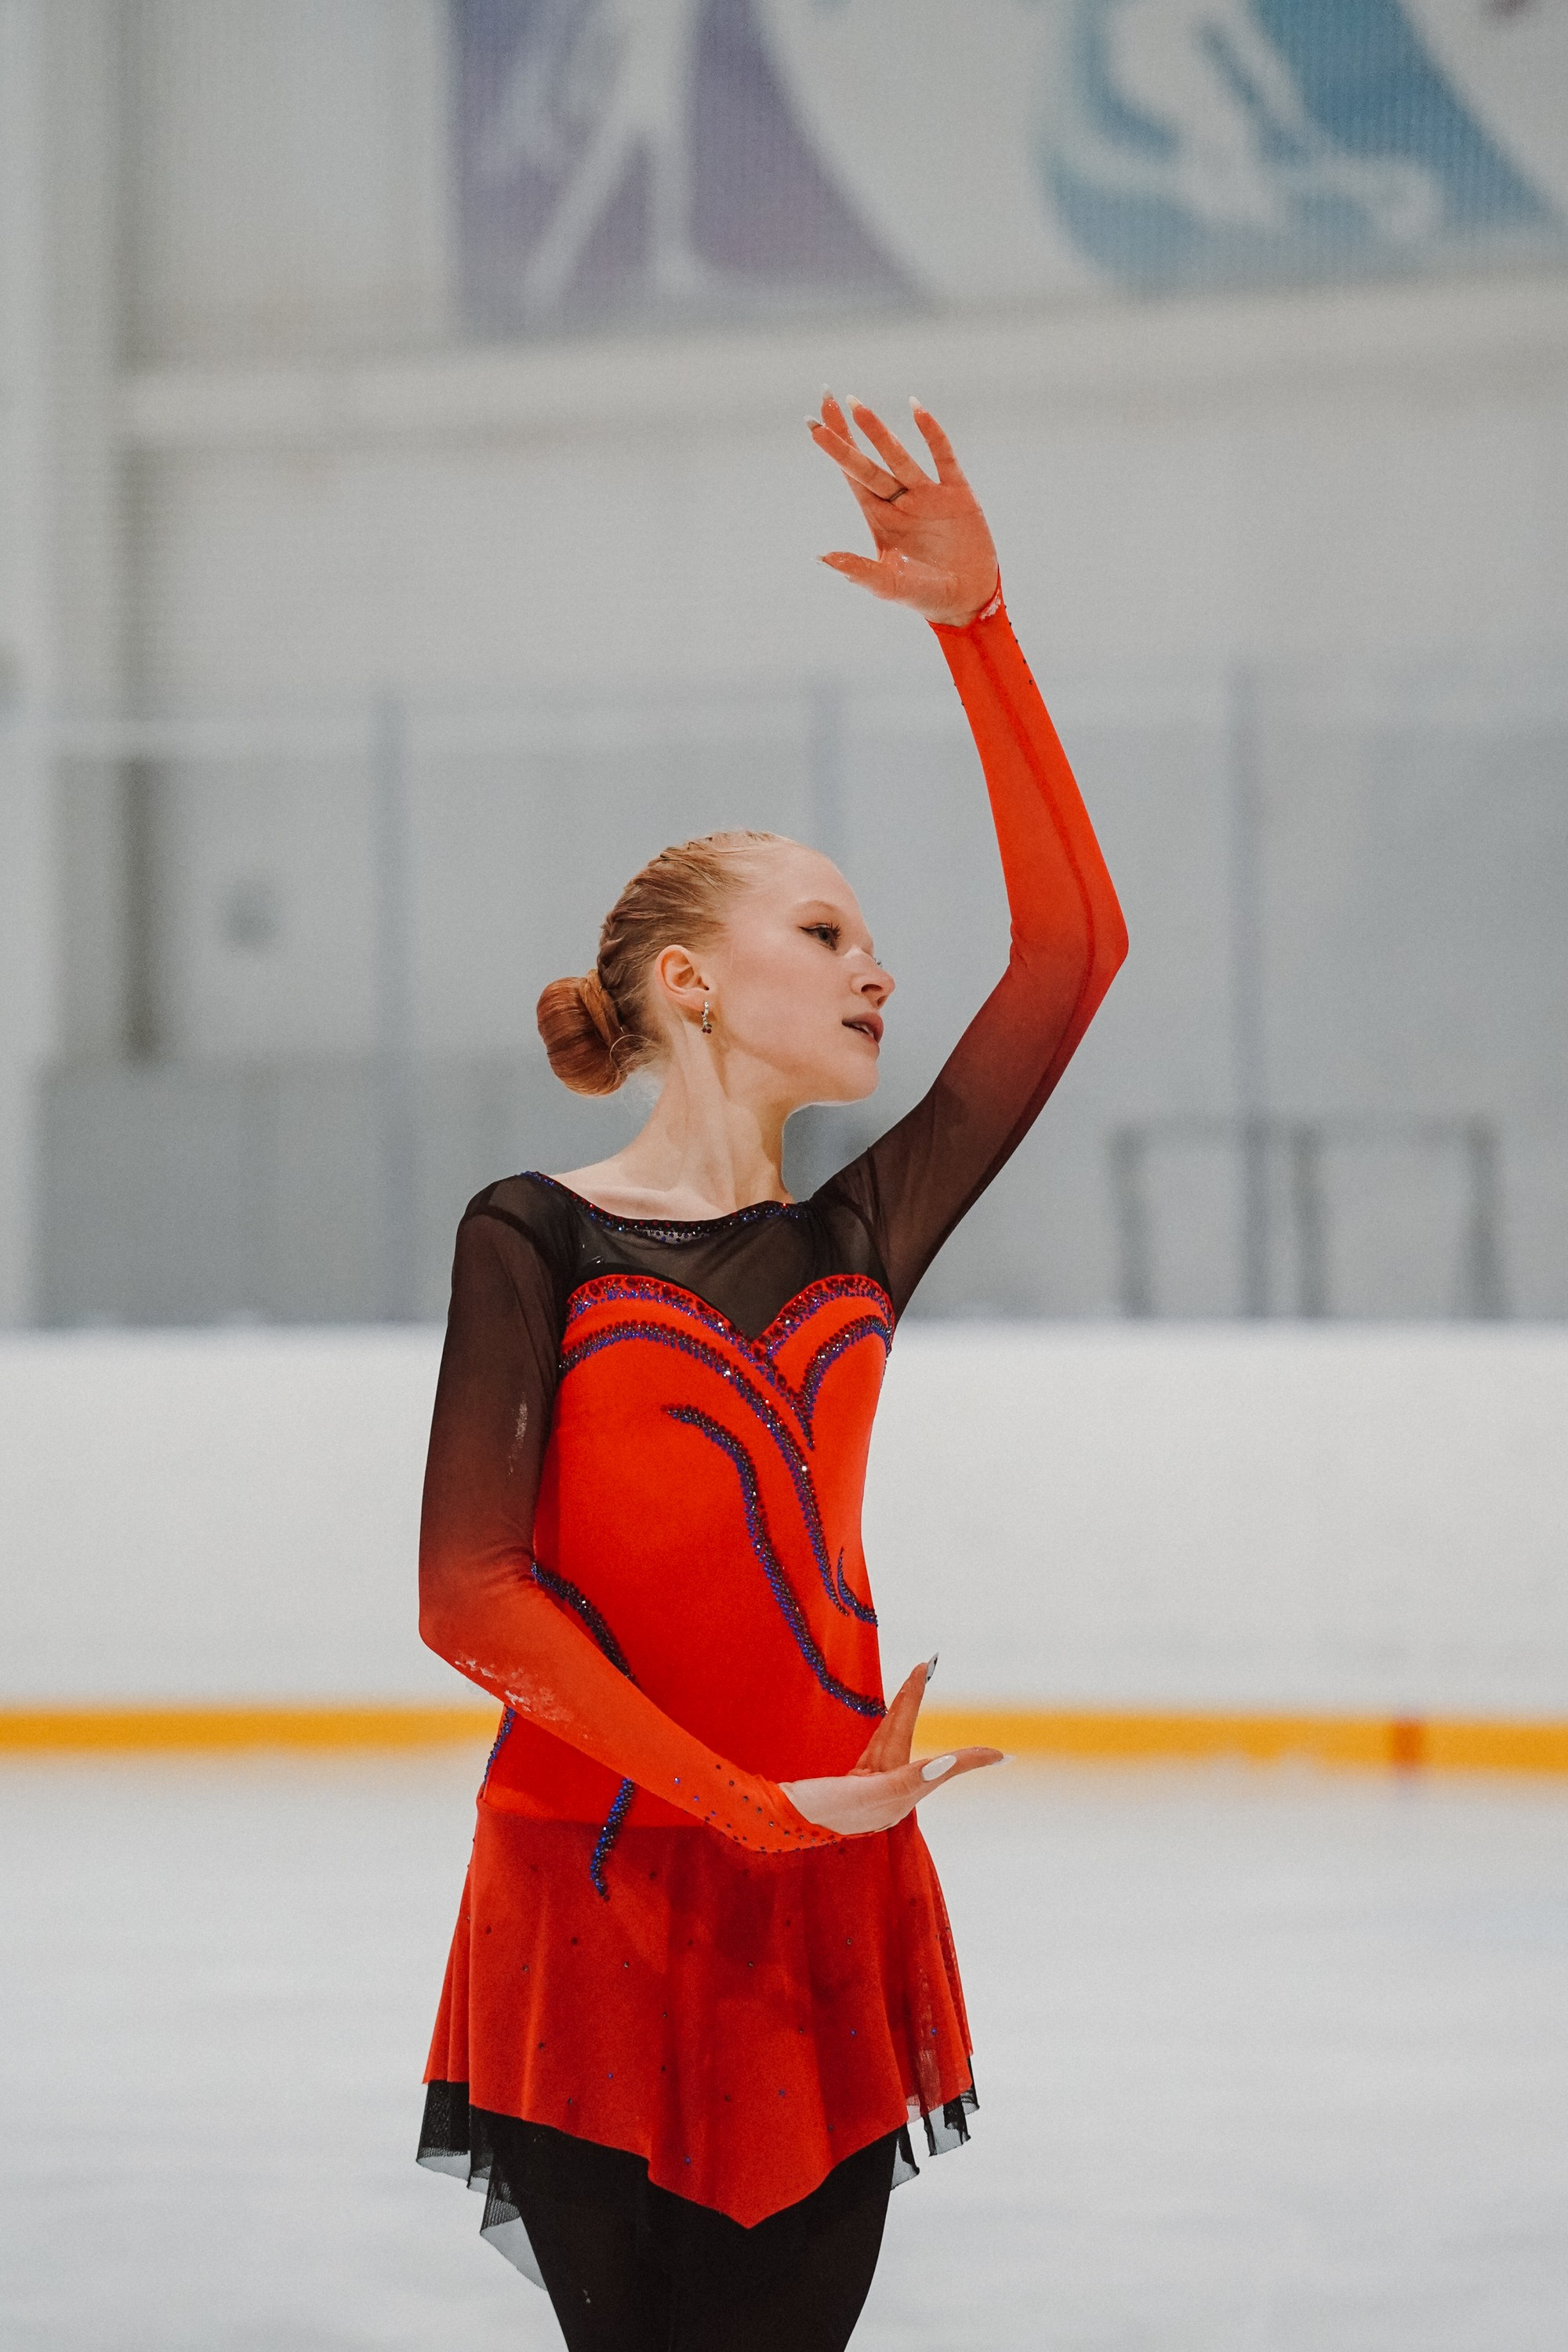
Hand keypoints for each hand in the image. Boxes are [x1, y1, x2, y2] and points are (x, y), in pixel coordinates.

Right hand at [781, 1656, 1003, 1836]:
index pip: (937, 1770)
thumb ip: (907, 1780)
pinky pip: (876, 1750)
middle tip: (925, 1667)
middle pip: (904, 1740)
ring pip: (889, 1741)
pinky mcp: (850, 1787)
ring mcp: (867, 1792)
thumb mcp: (865, 1796)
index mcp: (893, 1799)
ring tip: (915, 1678)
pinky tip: (891, 1721)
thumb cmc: (818, 1812)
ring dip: (901, 1709)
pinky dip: (886, 1729)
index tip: (1002, 1755)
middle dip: (913, 1704)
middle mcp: (886, 1797)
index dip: (970, 1760)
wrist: (773, 1824)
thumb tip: (944, 1763)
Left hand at [807, 391, 998, 627]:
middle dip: (846, 433)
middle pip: (867, 462)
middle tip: (827, 399)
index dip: (834, 450)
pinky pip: (943, 456)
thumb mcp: (888, 586)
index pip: (851, 478)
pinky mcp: (957, 494)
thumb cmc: (924, 596)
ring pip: (899, 456)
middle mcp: (899, 502)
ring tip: (856, 405)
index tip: (812, 424)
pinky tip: (916, 408)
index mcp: (879, 519)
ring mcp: (927, 495)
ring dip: (878, 432)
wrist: (968, 601)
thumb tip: (820, 557)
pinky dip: (932, 433)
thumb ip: (857, 570)